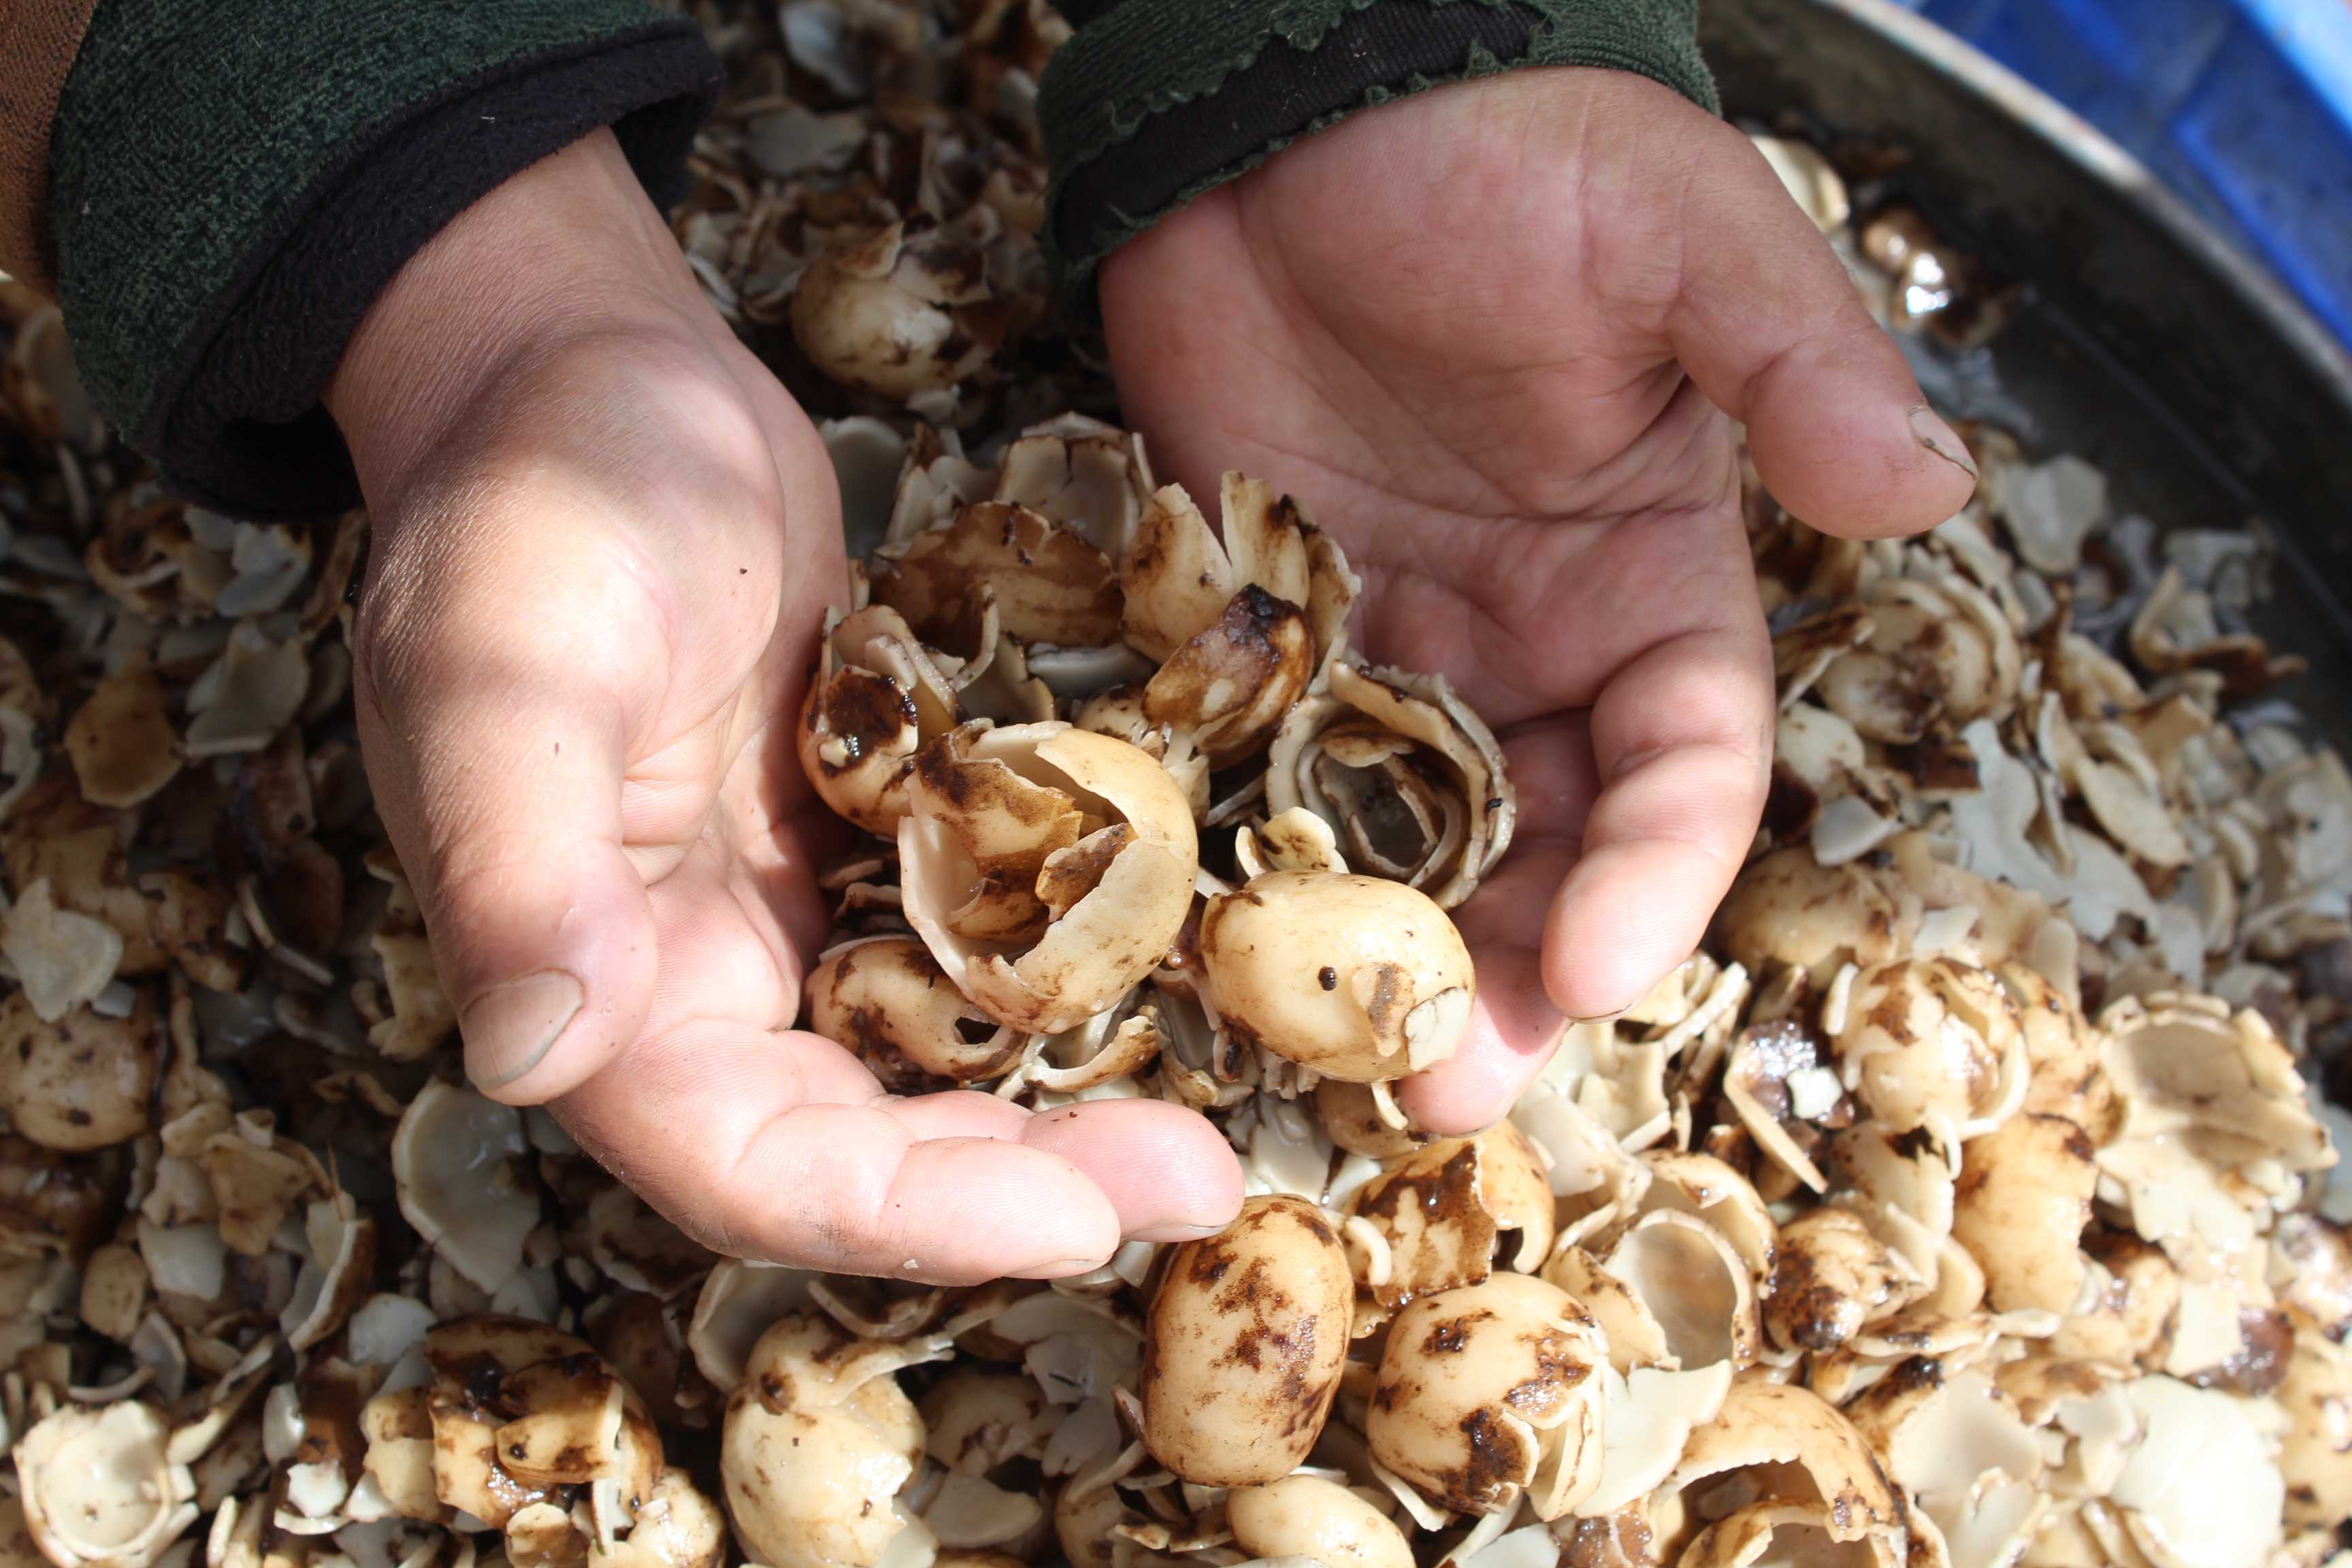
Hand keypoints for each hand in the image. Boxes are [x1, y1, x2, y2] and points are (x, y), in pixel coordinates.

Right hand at [330, 129, 1239, 1281]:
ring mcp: (797, 911)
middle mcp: (702, 984)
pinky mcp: (878, 831)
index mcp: (600, 988)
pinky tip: (1190, 959)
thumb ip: (516, 867)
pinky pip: (986, 931)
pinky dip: (1077, 960)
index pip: (749, 1169)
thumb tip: (540, 1054)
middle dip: (1030, 1183)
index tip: (1075, 1223)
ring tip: (1222, 1101)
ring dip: (1073, 1093)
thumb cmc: (530, 501)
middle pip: (873, 1146)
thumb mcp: (504, 671)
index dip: (906, 1217)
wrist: (596, 375)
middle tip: (1204, 1180)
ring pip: (944, 1055)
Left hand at [1100, 70, 1977, 1131]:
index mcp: (1655, 579)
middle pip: (1547, 848)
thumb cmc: (1503, 152)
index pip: (1686, 769)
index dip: (1656, 878)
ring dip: (1388, 954)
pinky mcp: (1269, 632)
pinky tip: (1218, 939)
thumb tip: (1924, 486)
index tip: (1596, 969)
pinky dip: (1257, 856)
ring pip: (1412, 840)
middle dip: (1510, 972)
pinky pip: (1272, 769)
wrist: (1290, 110)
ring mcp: (1398, 646)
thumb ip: (1790, 364)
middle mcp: (1534, 640)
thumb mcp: (1676, 233)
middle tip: (1444, 1082)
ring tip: (1343, 1058)